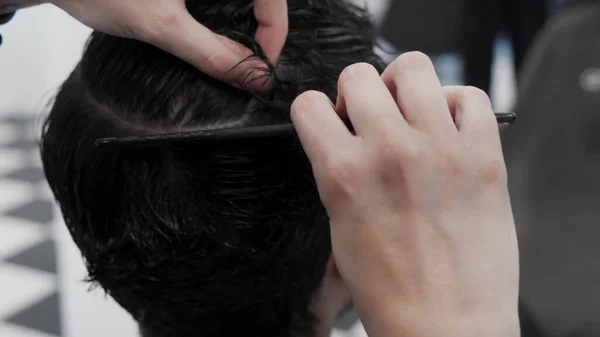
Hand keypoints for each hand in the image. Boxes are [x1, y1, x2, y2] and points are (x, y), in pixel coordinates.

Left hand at [49, 0, 286, 88]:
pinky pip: (222, 4)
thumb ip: (214, 54)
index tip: (262, 64)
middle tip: (250, 64)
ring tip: (234, 54)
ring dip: (244, 28)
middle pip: (260, 1)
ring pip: (242, 4)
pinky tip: (214, 40)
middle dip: (262, 31)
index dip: (275, 31)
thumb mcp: (163, 27)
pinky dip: (224, 22)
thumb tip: (255, 76)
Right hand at [291, 52, 518, 336]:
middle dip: (356, 94)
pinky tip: (448, 127)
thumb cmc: (390, 289)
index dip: (315, 113)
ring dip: (403, 86)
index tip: (329, 122)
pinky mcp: (484, 157)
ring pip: (413, 67)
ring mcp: (440, 149)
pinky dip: (456, 104)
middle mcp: (390, 152)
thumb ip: (339, 171)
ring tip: (409, 112)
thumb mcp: (340, 225)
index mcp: (344, 173)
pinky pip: (470, 96)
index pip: (309, 104)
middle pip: (358, 75)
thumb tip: (345, 136)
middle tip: (370, 118)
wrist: (444, 323)